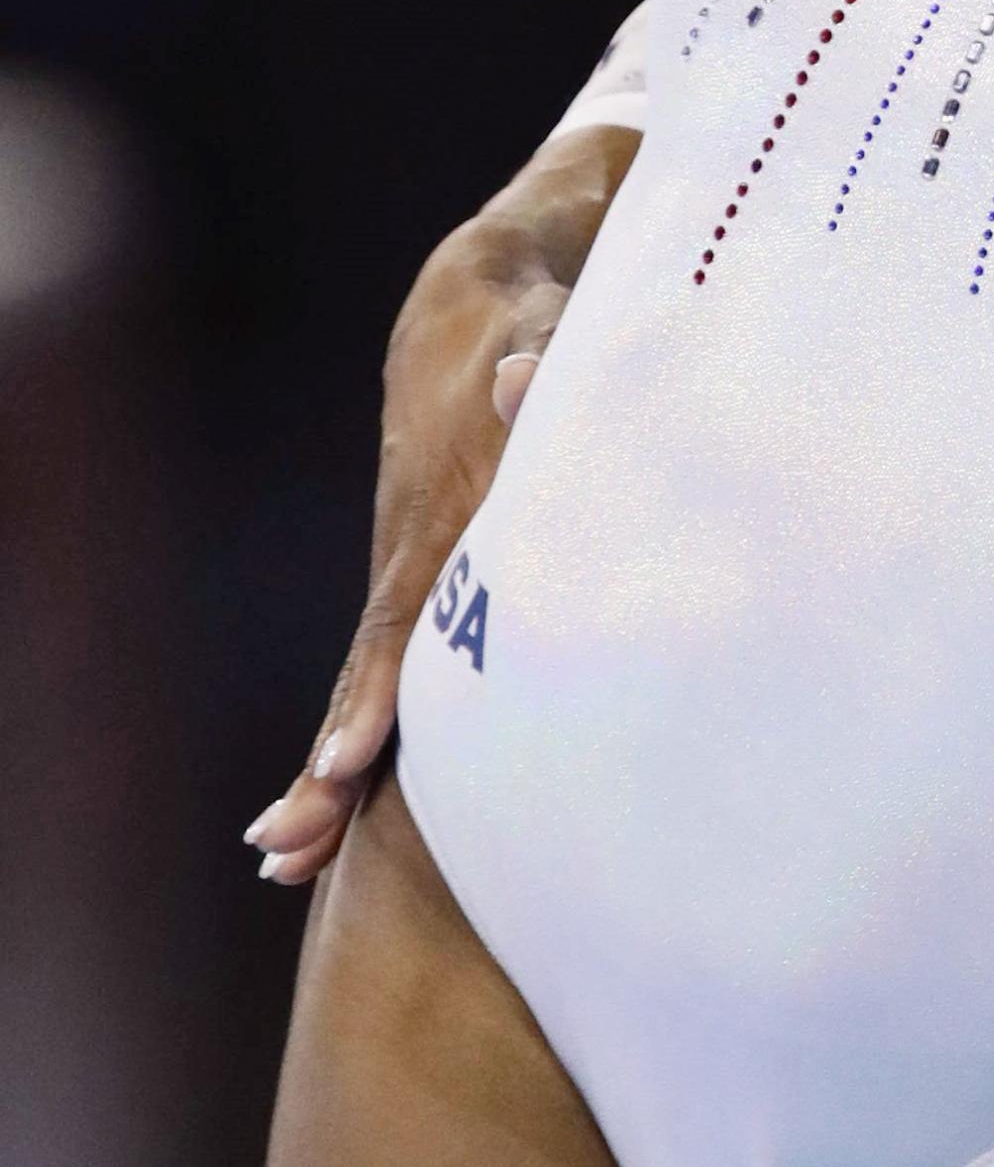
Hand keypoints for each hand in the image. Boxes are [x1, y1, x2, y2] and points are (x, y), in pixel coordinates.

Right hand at [246, 123, 635, 886]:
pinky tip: (325, 807)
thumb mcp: (540, 348)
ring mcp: (408, 572)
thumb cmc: (531, 335)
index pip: (403, 626)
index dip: (378, 695)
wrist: (473, 309)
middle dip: (329, 763)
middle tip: (288, 844)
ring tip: (280, 857)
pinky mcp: (420, 580)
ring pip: (366, 686)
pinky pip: (384, 672)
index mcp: (440, 522)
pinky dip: (353, 736)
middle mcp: (410, 558)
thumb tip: (522, 381)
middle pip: (367, 677)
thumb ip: (538, 377)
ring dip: (325, 771)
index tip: (348, 758)